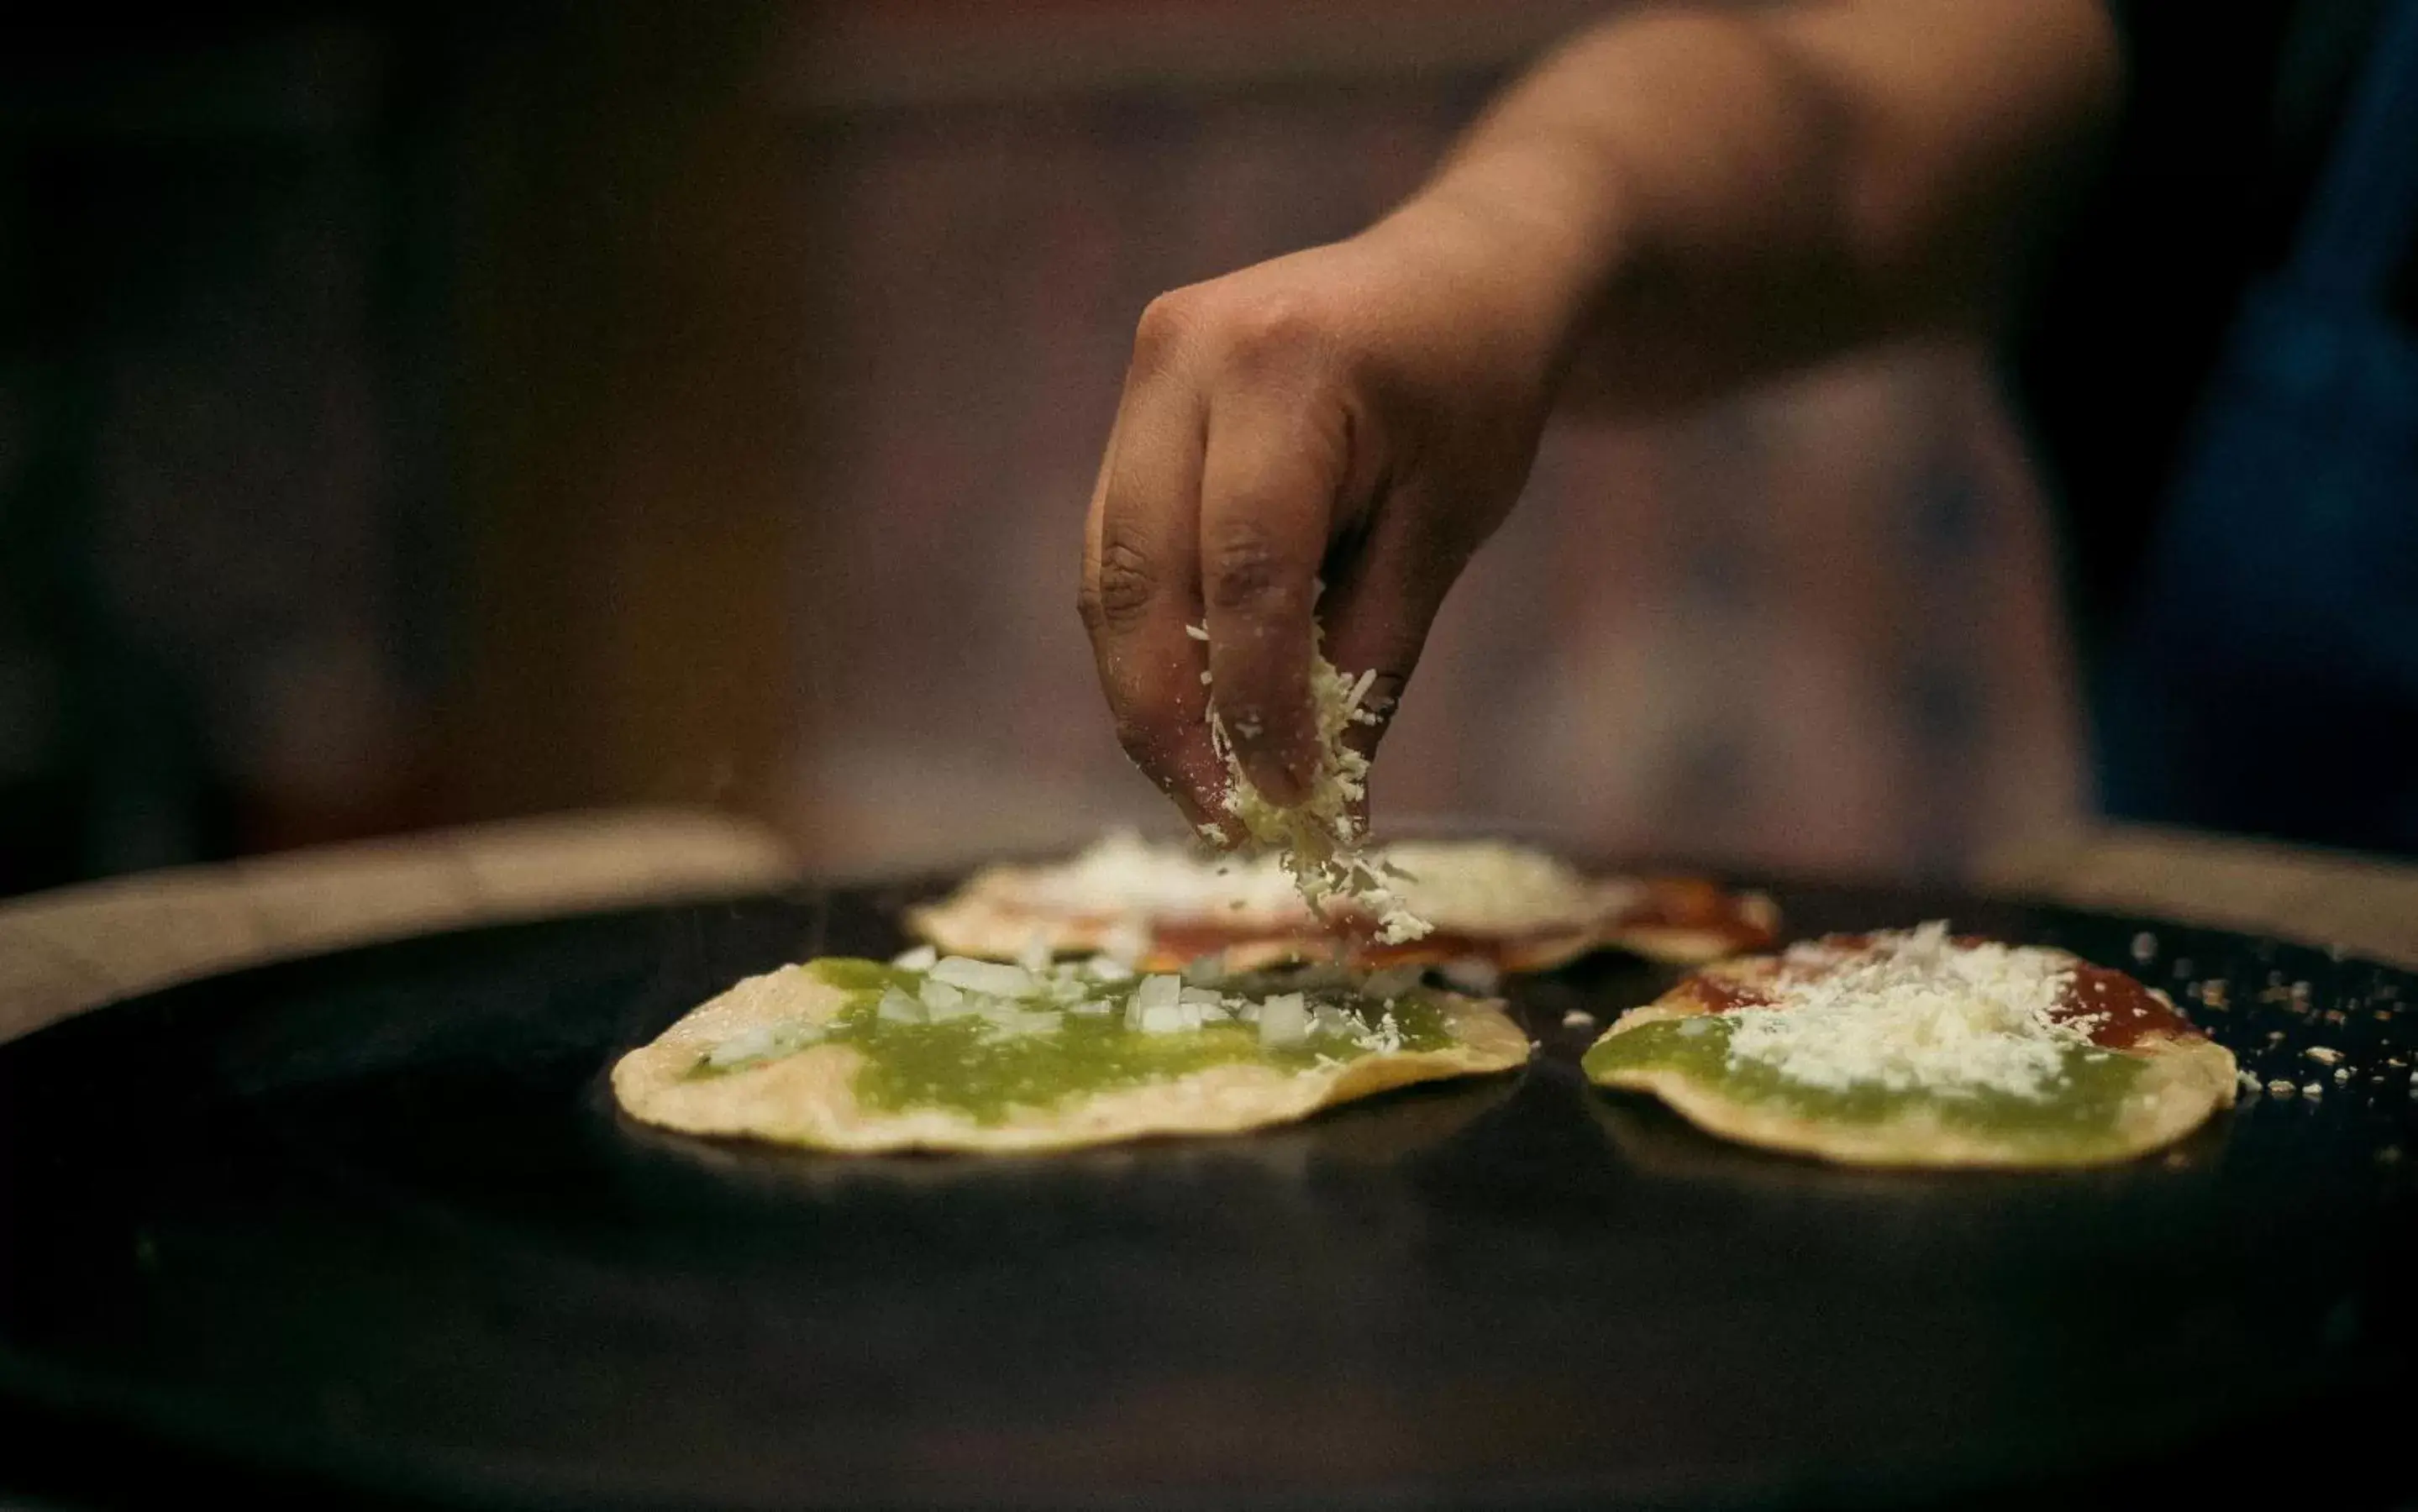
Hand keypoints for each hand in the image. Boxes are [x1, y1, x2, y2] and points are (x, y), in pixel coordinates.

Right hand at [1078, 196, 1582, 831]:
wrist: (1458, 272)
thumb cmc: (1476, 392)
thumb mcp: (1448, 525)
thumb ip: (1374, 656)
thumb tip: (1320, 804)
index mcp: (1285, 363)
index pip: (1249, 566)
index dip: (1256, 697)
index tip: (1285, 798)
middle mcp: (1188, 353)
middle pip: (1139, 574)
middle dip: (1169, 715)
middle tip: (1220, 819)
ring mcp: (1145, 370)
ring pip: (1106, 571)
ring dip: (1144, 690)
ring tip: (1202, 786)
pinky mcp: (1131, 403)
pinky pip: (1114, 546)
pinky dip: (1147, 638)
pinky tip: (1190, 711)